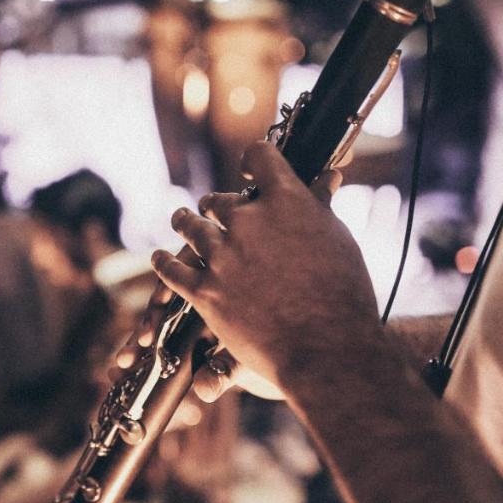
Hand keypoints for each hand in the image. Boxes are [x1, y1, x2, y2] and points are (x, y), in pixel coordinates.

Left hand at [123, 157, 343, 400]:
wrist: (326, 346)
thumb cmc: (343, 293)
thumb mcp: (337, 239)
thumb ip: (320, 206)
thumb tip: (326, 177)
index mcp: (286, 200)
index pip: (261, 156)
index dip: (254, 159)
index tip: (250, 170)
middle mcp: (248, 221)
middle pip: (218, 200)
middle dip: (218, 205)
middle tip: (214, 210)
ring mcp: (223, 255)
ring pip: (190, 227)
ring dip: (185, 222)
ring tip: (181, 218)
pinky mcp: (205, 290)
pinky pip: (172, 270)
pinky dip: (164, 262)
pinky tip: (159, 258)